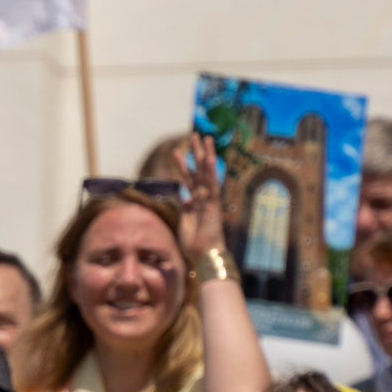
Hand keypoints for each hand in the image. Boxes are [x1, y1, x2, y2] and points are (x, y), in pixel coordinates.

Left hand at [174, 131, 226, 262]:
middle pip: (199, 170)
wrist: (204, 256)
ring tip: (203, 137)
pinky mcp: (214, 203)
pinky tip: (209, 157)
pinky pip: (212, 183)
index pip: (189, 179)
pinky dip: (211, 170)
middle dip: (196, 152)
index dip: (183, 165)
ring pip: (206, 172)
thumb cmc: (195, 245)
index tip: (177, 152)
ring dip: (204, 154)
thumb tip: (184, 197)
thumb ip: (185, 209)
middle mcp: (204, 197)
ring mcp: (209, 198)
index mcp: (195, 202)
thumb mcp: (185, 223)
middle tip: (194, 135)